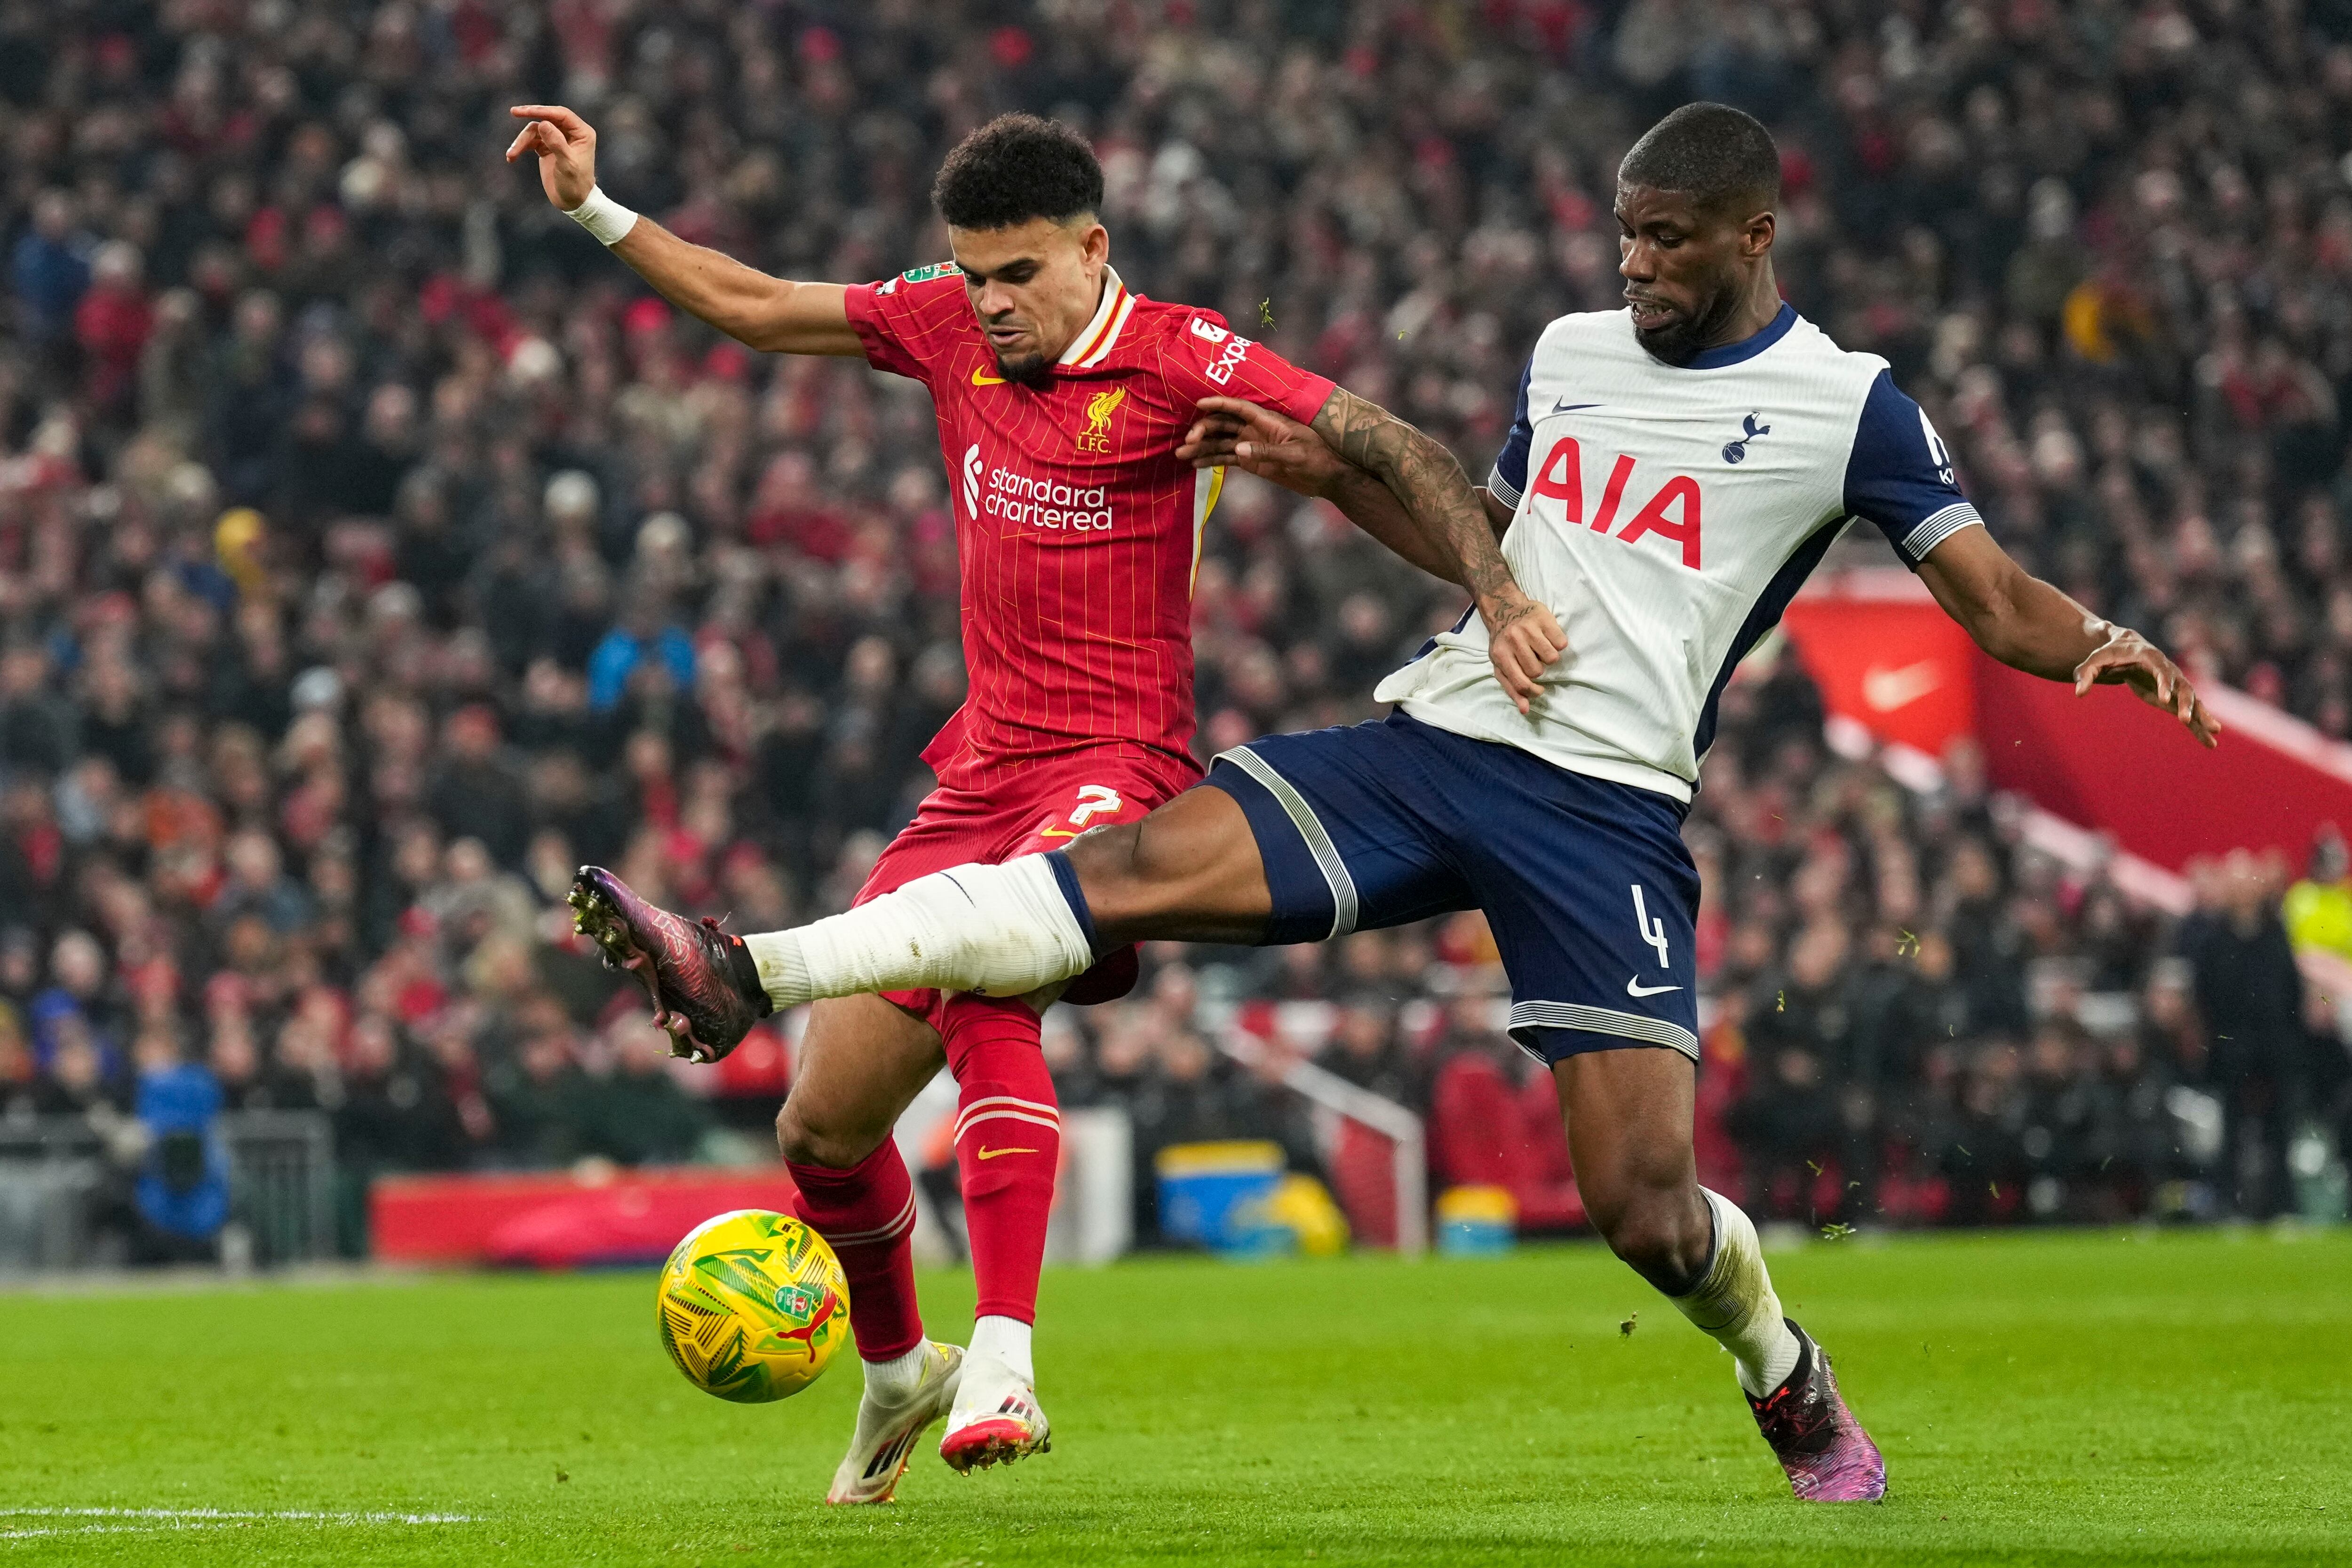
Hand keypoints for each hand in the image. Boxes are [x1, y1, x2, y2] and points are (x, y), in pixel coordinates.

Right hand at [506, 104, 598, 210]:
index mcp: (582, 133)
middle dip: (529, 116)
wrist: (573, 203)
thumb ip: (556, 143)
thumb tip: (543, 123)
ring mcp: (558, 139)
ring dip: (521, 141)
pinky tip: (512, 157)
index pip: (561, 114)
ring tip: (511, 155)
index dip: (542, 110)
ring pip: (536, 130)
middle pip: (547, 117)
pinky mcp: (547, 148)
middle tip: (513, 112)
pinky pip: (531, 141)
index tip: (524, 111)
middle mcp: (571, 133)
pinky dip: (521, 147)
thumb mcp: (567, 165)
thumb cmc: (575, 185)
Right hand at [1178, 396, 1347, 497]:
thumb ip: (1267, 453)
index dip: (1220, 403)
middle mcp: (1256, 430)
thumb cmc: (1317, 460)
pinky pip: (1227, 459)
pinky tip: (1195, 464)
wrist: (1327, 478)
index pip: (1240, 407)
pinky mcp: (1252, 461)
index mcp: (1268, 421)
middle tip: (1188, 441)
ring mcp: (1252, 445)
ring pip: (1221, 442)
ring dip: (1201, 447)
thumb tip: (1238, 450)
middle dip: (1204, 429)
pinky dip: (1211, 460)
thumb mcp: (1295, 456)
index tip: (1200, 403)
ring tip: (1180, 454)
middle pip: (1224, 424)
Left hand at [1481, 587, 1567, 713]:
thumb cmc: (1504, 642)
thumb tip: (1525, 710)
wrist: (1505, 608)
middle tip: (1534, 658)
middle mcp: (1513, 640)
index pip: (1520, 683)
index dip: (1533, 692)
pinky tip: (1548, 638)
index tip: (1539, 691)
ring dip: (1550, 656)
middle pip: (1537, 671)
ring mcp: (1528, 628)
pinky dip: (1558, 643)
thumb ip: (1512, 688)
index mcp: (1500, 655)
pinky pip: (1561, 642)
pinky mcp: (1543, 618)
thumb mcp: (1501, 665)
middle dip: (1539, 668)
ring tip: (1541, 648)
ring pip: (1552, 658)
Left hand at [2073, 625, 2220, 748]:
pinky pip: (2190, 713)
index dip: (2165, 684)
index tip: (2165, 700)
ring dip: (2202, 716)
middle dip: (2187, 703)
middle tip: (2186, 720)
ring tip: (2214, 732)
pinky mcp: (2174, 699)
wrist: (2127, 648)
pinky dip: (2200, 727)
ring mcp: (2175, 685)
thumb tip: (2078, 693)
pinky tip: (2210, 743)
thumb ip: (2086, 673)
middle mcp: (2169, 671)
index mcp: (2152, 658)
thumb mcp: (2095, 660)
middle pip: (2183, 687)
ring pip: (2192, 701)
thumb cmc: (2111, 652)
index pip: (2162, 671)